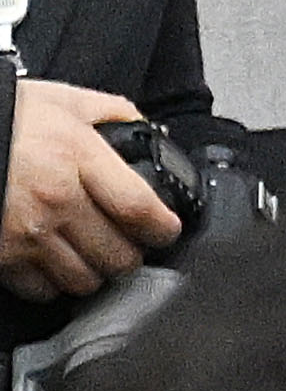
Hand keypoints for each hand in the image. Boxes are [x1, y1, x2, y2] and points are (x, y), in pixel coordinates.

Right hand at [3, 77, 168, 299]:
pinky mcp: (2, 255)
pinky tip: (49, 259)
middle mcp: (55, 200)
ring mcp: (26, 232)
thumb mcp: (59, 100)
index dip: (163, 228)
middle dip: (126, 251)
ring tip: (83, 250)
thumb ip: (111, 114)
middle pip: (120, 257)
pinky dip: (51, 281)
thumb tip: (148, 134)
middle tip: (119, 240)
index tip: (163, 229)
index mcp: (75, 157)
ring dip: (91, 269)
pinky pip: (43, 290)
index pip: (141, 211)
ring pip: (86, 280)